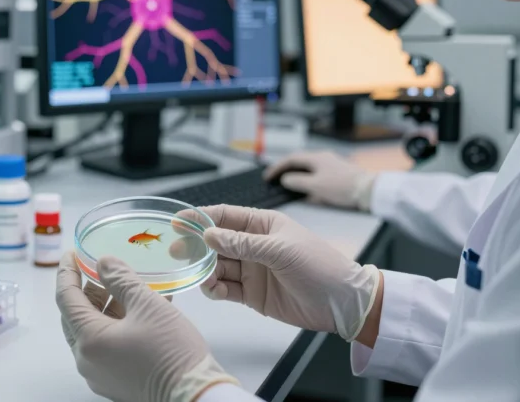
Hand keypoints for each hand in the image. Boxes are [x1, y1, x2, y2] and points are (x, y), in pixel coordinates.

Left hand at [56, 252, 239, 401]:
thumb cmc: (172, 351)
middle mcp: (88, 361)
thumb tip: (103, 263)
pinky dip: (118, 326)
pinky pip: (108, 347)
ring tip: (129, 288)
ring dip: (107, 307)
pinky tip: (140, 310)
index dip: (67, 272)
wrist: (195, 395)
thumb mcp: (147, 304)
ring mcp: (101, 374)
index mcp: (89, 341)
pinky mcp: (117, 381)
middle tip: (103, 271)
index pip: (66, 298)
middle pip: (77, 317)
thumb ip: (121, 279)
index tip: (71, 254)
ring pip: (94, 332)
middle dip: (89, 291)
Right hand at [193, 205, 380, 340]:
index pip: (225, 216)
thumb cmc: (319, 266)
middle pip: (216, 243)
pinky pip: (226, 289)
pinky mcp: (252, 294)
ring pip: (218, 267)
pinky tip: (214, 290)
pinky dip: (216, 289)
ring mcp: (252, 270)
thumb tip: (209, 235)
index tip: (178, 222)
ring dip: (205, 270)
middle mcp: (254, 245)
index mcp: (263, 225)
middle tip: (177, 252)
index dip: (200, 218)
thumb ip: (242, 244)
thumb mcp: (280, 250)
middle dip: (195, 247)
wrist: (342, 303)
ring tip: (201, 276)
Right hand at [264, 151, 376, 210]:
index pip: (291, 159)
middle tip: (275, 180)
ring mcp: (331, 166)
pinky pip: (317, 176)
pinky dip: (308, 182)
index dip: (277, 168)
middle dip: (286, 171)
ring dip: (297, 177)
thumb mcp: (315, 186)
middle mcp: (323, 159)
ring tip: (288, 186)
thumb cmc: (342, 187)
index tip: (267, 177)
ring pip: (308, 170)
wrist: (368, 191)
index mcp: (316, 158)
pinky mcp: (338, 175)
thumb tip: (285, 180)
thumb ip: (297, 182)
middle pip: (299, 163)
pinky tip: (307, 191)